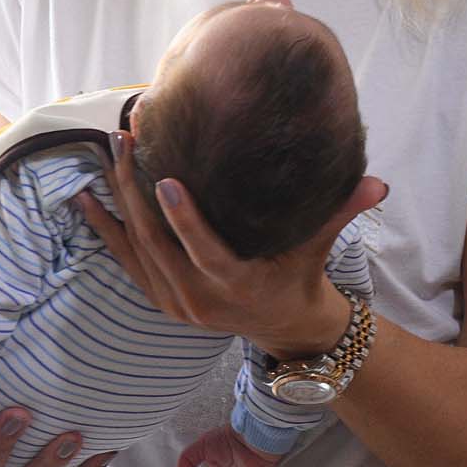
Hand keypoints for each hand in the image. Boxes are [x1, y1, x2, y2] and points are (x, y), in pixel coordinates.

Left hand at [77, 131, 385, 356]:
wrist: (280, 327)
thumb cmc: (299, 276)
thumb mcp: (318, 246)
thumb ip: (341, 212)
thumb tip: (379, 184)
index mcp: (235, 284)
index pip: (205, 251)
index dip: (184, 219)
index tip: (166, 179)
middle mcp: (198, 298)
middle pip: (158, 243)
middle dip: (136, 189)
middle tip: (127, 139)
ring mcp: (174, 302)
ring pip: (136, 249)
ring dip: (119, 200)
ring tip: (109, 153)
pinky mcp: (159, 299)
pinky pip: (125, 262)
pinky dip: (105, 231)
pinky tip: (87, 199)